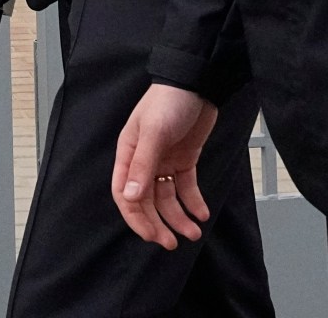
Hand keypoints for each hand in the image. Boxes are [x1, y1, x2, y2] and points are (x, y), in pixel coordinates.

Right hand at [111, 83, 219, 249]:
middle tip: (171, 243)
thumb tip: (131, 197)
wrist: (197, 83)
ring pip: (167, 198)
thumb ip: (142, 165)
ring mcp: (164, 161)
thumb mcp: (153, 132)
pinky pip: (186, 187)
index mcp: (128, 154)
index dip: (136, 218)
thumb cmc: (168, 101)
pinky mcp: (184, 159)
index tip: (152, 235)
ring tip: (193, 232)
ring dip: (178, 217)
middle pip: (147, 202)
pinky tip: (201, 213)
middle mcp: (144, 161)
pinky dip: (193, 201)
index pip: (125, 195)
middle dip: (158, 224)